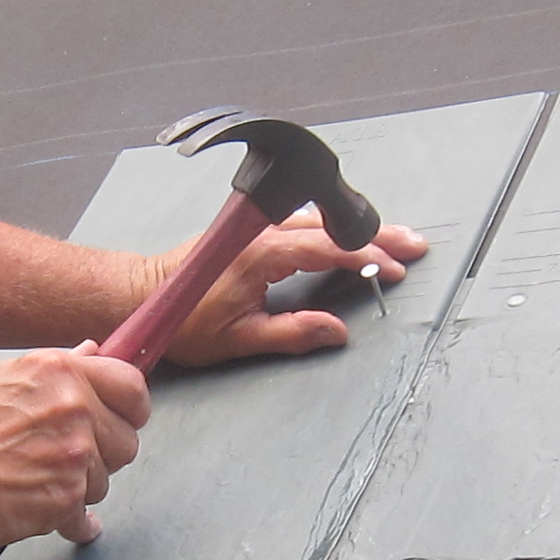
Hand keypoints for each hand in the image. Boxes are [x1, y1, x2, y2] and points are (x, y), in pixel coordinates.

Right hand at [0, 346, 152, 548]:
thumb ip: (56, 367)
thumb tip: (89, 353)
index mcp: (60, 373)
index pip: (131, 385)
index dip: (131, 407)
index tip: (125, 417)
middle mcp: (73, 409)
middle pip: (126, 439)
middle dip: (103, 452)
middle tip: (68, 455)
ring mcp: (74, 455)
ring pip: (104, 479)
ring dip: (79, 485)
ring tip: (39, 478)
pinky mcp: (67, 498)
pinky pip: (86, 515)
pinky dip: (70, 520)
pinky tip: (49, 510)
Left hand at [156, 209, 430, 365]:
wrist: (145, 294)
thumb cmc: (186, 320)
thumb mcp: (241, 340)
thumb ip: (293, 334)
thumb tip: (337, 332)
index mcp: (262, 254)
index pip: (328, 249)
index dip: (366, 258)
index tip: (394, 269)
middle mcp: (262, 232)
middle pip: (331, 226)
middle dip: (376, 234)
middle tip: (414, 245)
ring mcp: (256, 227)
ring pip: (318, 219)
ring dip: (355, 228)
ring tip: (392, 238)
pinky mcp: (251, 229)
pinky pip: (301, 220)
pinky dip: (331, 226)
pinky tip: (347, 234)